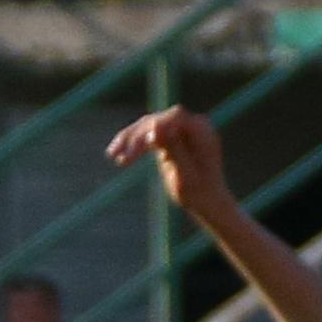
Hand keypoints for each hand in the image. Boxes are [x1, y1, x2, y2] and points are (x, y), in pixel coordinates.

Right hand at [105, 102, 233, 218]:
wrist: (208, 203)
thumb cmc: (200, 193)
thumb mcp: (186, 174)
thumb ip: (173, 149)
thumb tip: (157, 127)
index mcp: (202, 131)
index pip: (172, 118)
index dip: (150, 129)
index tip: (133, 148)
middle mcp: (193, 124)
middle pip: (158, 120)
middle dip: (136, 136)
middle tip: (118, 156)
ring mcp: (182, 128)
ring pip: (149, 125)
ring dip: (130, 138)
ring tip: (112, 154)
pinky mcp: (172, 135)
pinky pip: (150, 133)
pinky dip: (135, 143)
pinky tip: (119, 155)